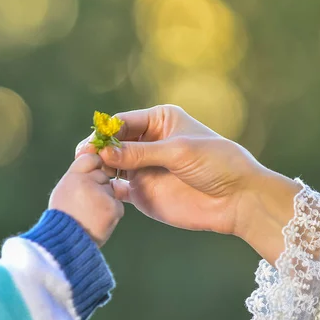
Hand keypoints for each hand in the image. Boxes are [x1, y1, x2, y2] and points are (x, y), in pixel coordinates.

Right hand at [49, 154, 123, 246]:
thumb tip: (95, 164)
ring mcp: (101, 195)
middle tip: (86, 203)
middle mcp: (87, 182)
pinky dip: (111, 213)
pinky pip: (117, 206)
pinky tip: (98, 221)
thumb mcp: (63, 191)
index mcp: (73, 176)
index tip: (91, 174)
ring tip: (90, 214)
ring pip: (111, 190)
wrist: (65, 243)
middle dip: (99, 186)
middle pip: (102, 175)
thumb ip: (78, 176)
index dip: (93, 165)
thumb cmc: (63, 218)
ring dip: (105, 200)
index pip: (90, 158)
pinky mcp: (112, 208)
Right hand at [76, 105, 299, 261]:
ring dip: (98, 168)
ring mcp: (144, 168)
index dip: (106, 131)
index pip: (123, 122)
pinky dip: (106, 188)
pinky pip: (117, 188)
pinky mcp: (143, 192)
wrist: (237, 198)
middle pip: (113, 143)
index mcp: (159, 121)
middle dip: (98, 150)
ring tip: (86, 174)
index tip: (92, 142)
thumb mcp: (178, 151)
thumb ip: (141, 152)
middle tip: (82, 159)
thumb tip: (105, 151)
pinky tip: (98, 190)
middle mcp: (148, 143)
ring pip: (111, 165)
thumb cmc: (215, 164)